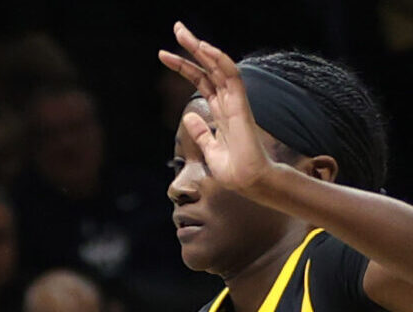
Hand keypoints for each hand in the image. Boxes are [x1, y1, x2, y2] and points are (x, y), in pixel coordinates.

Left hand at [158, 23, 274, 196]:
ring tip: (183, 33)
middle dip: (191, 48)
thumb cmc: (233, 169)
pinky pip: (231, 76)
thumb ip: (201, 132)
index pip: (201, 81)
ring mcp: (235, 101)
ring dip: (201, 48)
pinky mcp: (240, 104)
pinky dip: (219, 60)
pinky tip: (204, 47)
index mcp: (220, 110)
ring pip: (218, 66)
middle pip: (208, 68)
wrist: (248, 182)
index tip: (164, 55)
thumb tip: (188, 115)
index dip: (184, 66)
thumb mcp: (209, 149)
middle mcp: (227, 101)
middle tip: (176, 28)